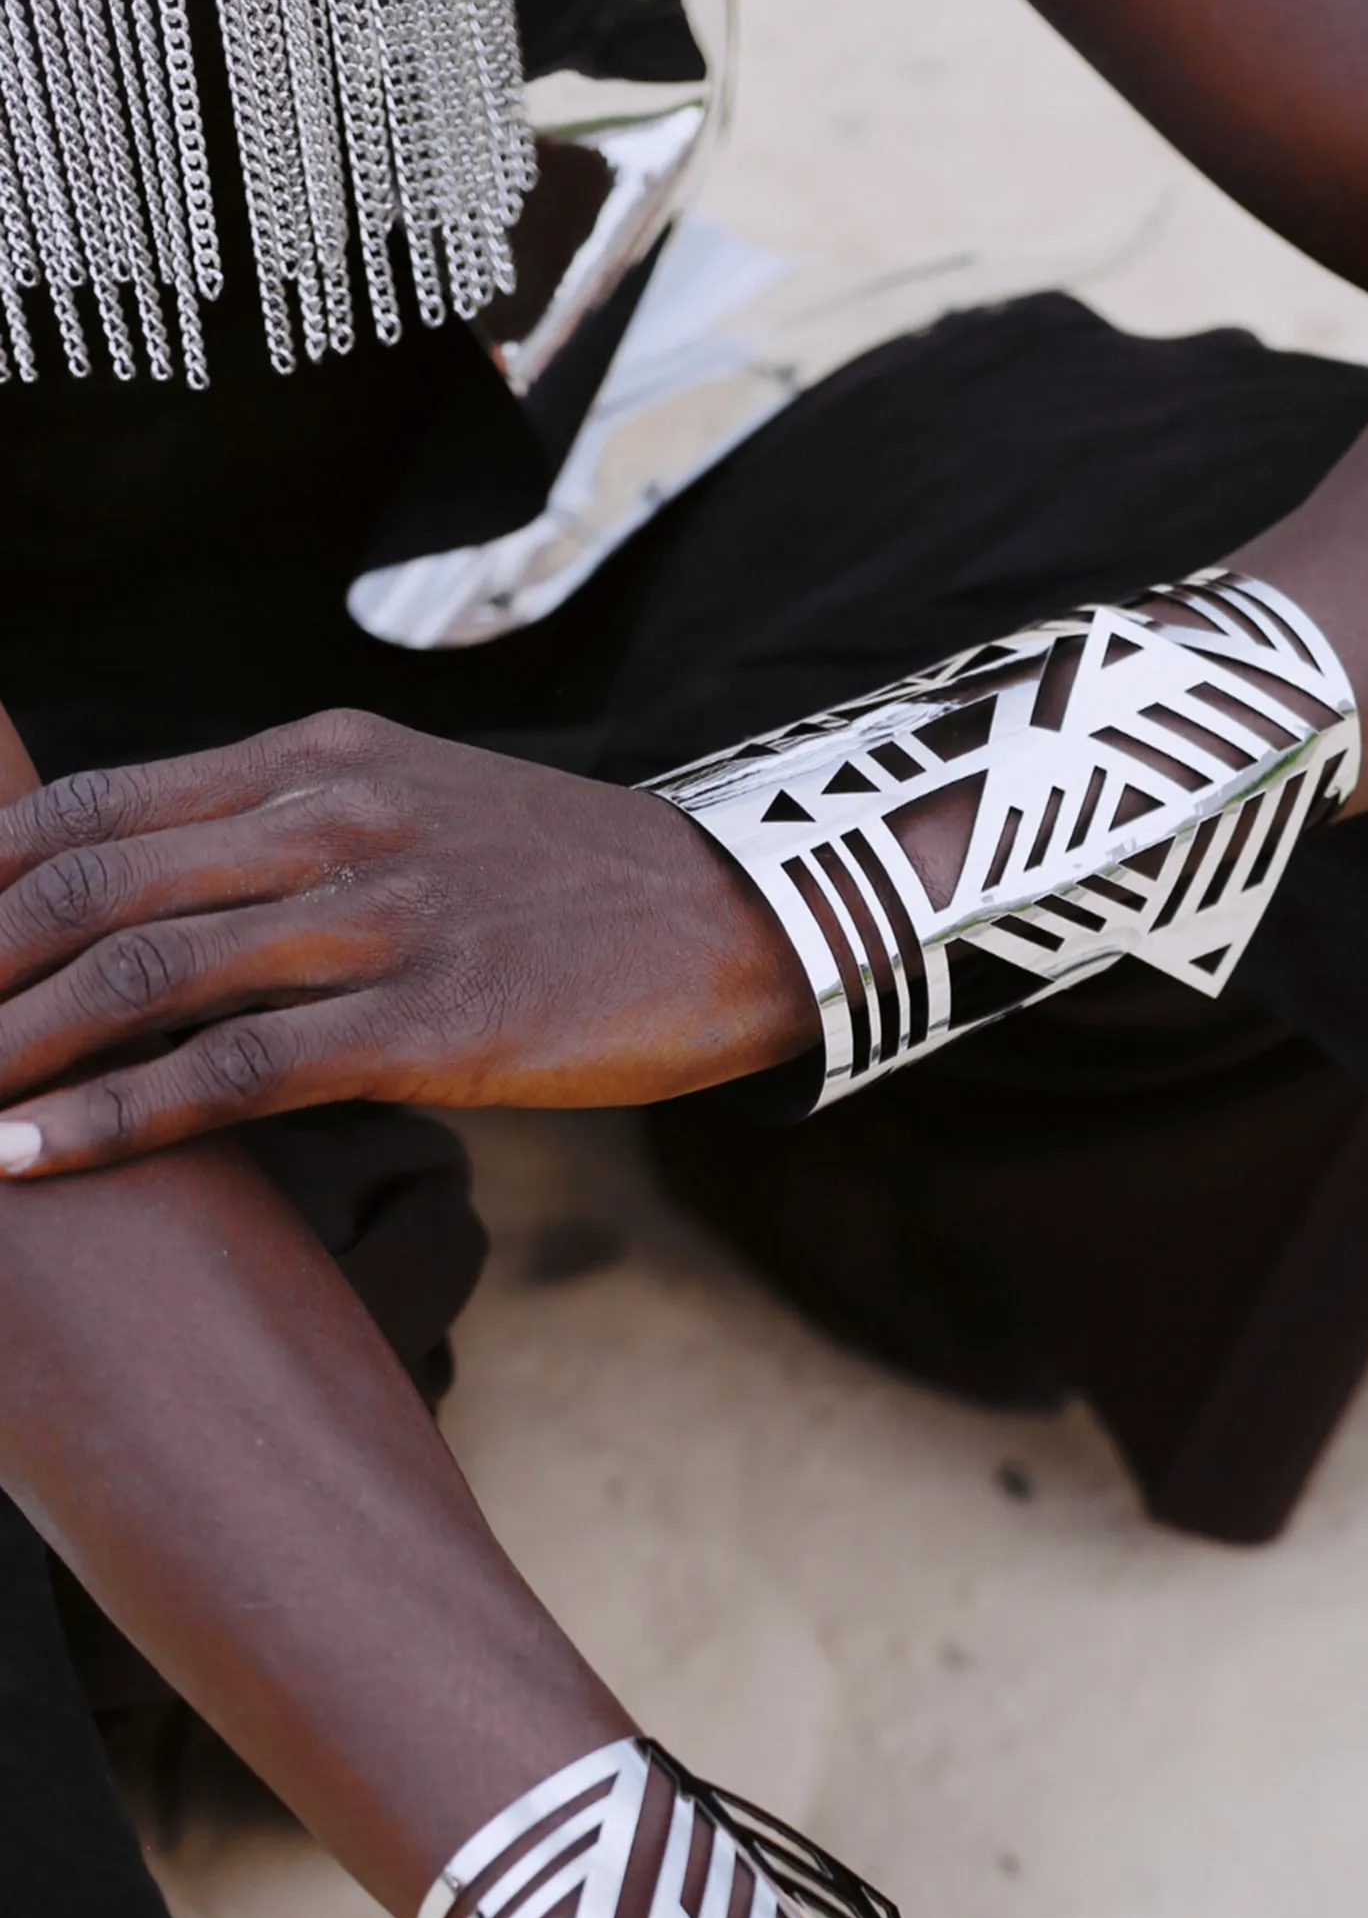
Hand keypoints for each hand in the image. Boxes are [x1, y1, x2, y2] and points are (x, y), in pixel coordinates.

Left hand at [0, 710, 819, 1172]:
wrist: (744, 918)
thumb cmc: (574, 884)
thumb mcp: (421, 806)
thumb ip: (292, 827)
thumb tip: (162, 895)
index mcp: (319, 754)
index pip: (93, 806)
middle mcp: (332, 816)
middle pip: (89, 884)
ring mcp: (379, 917)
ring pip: (139, 973)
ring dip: (11, 1051)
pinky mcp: (430, 1022)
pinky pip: (231, 1070)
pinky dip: (111, 1120)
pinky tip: (34, 1162)